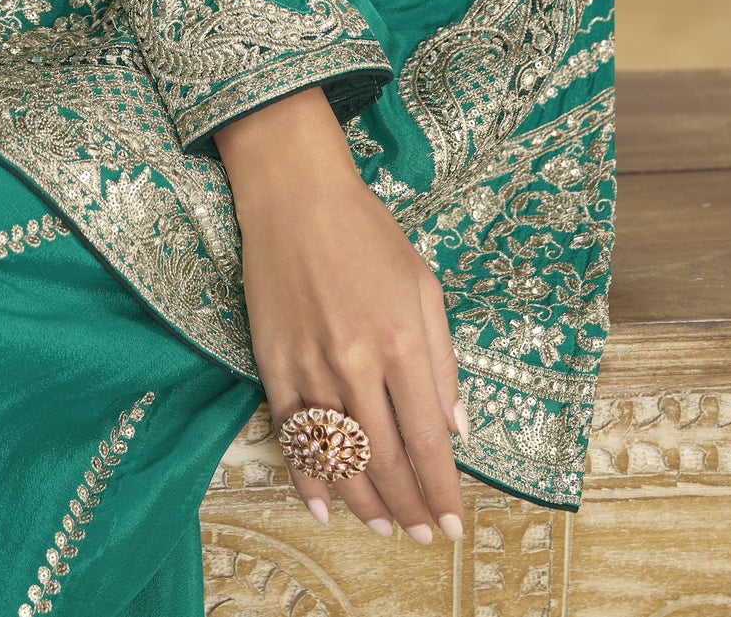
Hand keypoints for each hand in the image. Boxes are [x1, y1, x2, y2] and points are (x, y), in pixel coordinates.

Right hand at [214, 85, 464, 544]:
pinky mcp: (273, 362)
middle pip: (386, 458)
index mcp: (401, 341)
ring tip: (384, 528)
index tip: (454, 524)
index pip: (427, 439)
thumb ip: (442, 360)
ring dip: (364, 502)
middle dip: (409, 507)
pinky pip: (292, 434)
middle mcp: (356, 362)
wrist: (295, 194)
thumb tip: (456, 429)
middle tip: (422, 536)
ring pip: (340, 456)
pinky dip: (307, 476)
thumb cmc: (367, 232)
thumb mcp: (422, 284)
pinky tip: (323, 504)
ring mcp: (310, 365)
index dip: (442, 489)